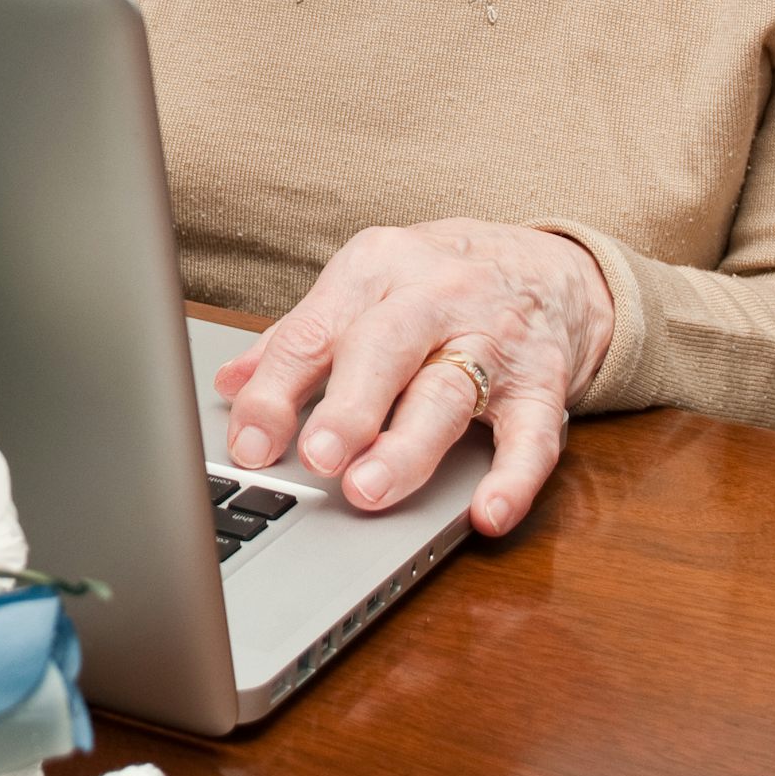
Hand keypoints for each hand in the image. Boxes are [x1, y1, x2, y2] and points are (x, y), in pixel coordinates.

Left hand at [214, 220, 614, 536]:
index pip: (315, 331)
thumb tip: (229, 384)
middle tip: (316, 458)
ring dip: (407, 446)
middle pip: (385, 349)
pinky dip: (514, 476)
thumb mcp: (363, 285)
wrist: (545, 263)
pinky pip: (533, 431)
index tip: (249, 442)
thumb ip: (299, 337)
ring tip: (370, 490)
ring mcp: (492, 339)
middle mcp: (434, 297)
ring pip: (448, 394)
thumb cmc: (434, 280)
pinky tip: (488, 512)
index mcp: (375, 269)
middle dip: (349, 406)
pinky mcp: (542, 382)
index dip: (277, 390)